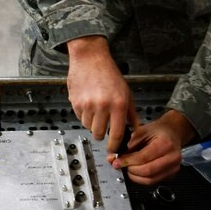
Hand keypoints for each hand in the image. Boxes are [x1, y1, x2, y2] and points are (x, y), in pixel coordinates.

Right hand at [66, 36, 137, 154]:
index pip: (117, 134)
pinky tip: (88, 103)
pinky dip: (83, 115)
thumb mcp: (126, 93)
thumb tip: (135, 130)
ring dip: (92, 123)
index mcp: (118, 104)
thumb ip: (131, 114)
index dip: (114, 145)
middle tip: (103, 125)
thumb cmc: (110, 74)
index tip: (113, 150)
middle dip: (101, 133)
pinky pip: (79, 118)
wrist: (90, 58)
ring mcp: (87, 104)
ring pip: (88, 127)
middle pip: (99, 134)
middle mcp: (102, 106)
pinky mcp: (75, 102)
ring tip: (96, 110)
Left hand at [111, 110, 195, 185]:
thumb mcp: (142, 131)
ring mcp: (173, 168)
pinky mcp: (171, 175)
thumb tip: (114, 158)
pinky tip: (136, 171)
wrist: (172, 133)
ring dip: (134, 177)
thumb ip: (128, 145)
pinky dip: (142, 179)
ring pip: (150, 180)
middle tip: (121, 165)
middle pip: (147, 171)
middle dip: (130, 170)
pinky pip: (153, 182)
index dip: (127, 161)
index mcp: (165, 144)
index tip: (117, 162)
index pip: (143, 158)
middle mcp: (172, 158)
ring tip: (127, 168)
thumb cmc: (158, 131)